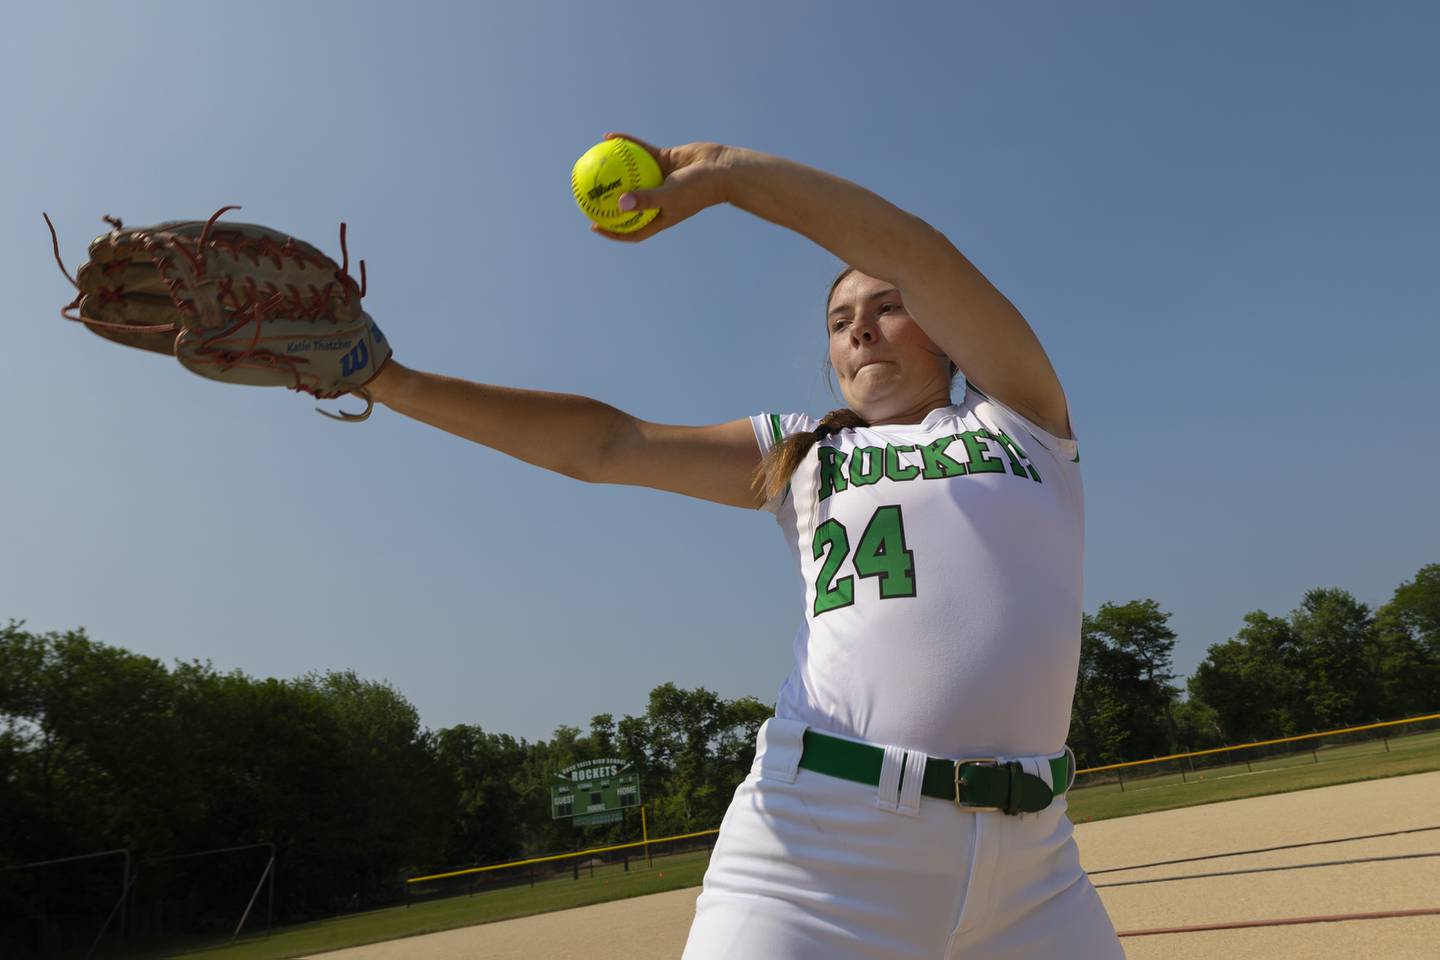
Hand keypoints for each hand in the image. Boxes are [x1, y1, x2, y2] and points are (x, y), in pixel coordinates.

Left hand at [590, 133, 730, 242]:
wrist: (722, 169)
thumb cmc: (699, 189)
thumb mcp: (670, 196)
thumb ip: (645, 200)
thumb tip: (619, 205)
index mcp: (661, 216)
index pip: (633, 229)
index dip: (614, 231)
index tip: (595, 225)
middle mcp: (659, 199)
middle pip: (629, 203)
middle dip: (609, 200)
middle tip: (588, 194)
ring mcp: (661, 179)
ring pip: (632, 175)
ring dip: (614, 169)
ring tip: (594, 161)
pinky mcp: (664, 160)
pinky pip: (640, 152)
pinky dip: (627, 145)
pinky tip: (610, 136)